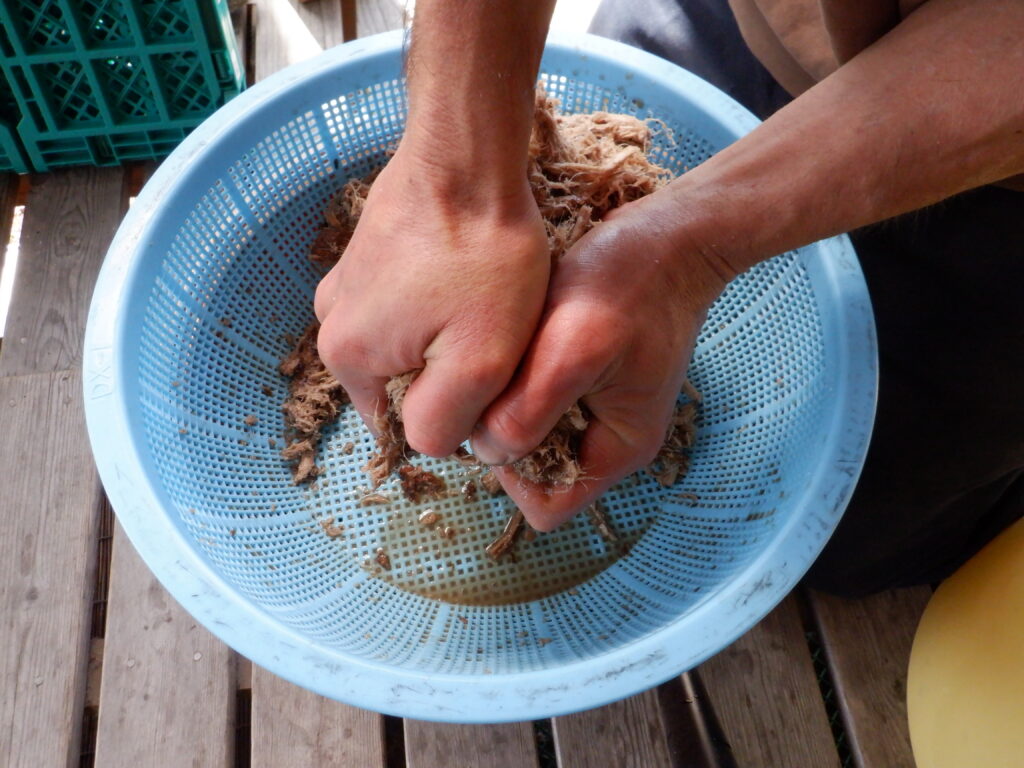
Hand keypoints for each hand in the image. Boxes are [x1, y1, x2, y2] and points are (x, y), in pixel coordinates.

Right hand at [314, 142, 549, 456]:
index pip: (405, 426)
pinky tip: (468, 275)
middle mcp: (330, 325)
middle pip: (404, 385)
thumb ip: (445, 422)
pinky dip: (438, 301)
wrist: (469, 157)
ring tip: (483, 299)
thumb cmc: (483, 259)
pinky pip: (405, 306)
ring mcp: (346, 285)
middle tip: (491, 332)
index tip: (488, 371)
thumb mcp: (479, 362)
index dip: (456, 412)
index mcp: (347, 359)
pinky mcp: (367, 255)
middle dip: (449, 371)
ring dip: (446, 335)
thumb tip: (428, 441)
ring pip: (408, 345)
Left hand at [471, 194, 730, 529]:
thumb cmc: (629, 284)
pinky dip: (521, 377)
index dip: (511, 472)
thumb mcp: (574, 347)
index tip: (503, 411)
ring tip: (517, 350)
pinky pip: (537, 399)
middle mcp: (607, 440)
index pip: (545, 506)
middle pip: (532, 471)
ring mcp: (598, 410)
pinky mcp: (586, 380)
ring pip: (529, 433)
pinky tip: (524, 339)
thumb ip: (529, 409)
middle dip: (506, 429)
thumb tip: (487, 449)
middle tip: (505, 371)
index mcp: (617, 452)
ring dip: (511, 399)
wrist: (669, 234)